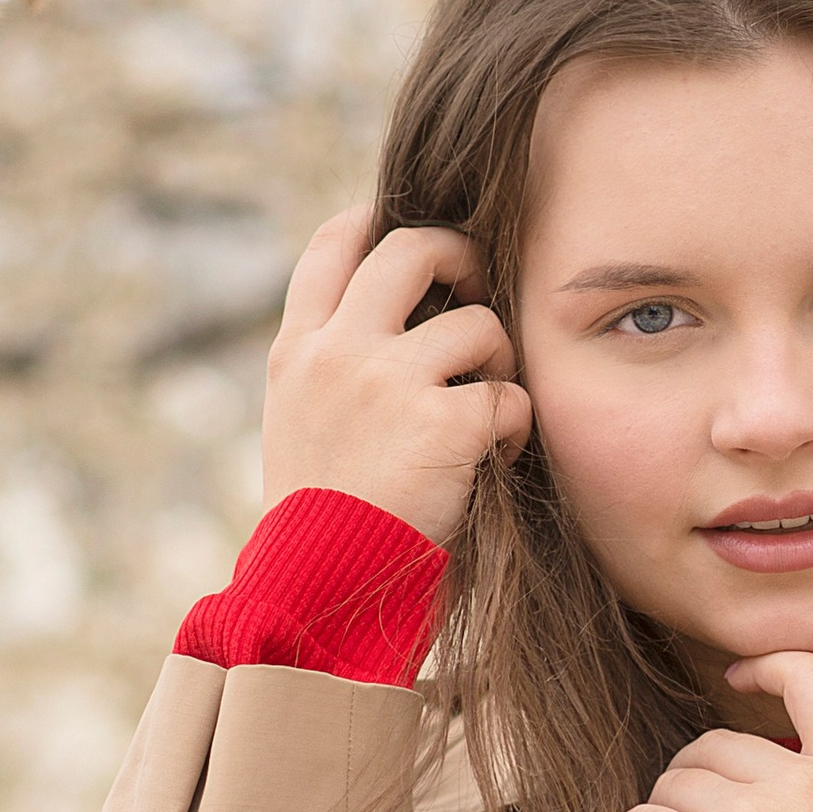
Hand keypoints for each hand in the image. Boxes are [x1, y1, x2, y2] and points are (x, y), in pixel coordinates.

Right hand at [260, 204, 532, 546]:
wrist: (320, 591)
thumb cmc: (321, 523)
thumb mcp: (299, 425)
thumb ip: (333, 367)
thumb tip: (397, 316)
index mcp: (297, 353)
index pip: (332, 246)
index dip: (376, 219)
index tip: (409, 229)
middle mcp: (337, 353)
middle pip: (412, 249)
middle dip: (461, 256)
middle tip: (480, 289)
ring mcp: (387, 382)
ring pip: (478, 324)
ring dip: (497, 363)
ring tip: (486, 412)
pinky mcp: (440, 423)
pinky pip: (509, 396)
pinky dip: (515, 427)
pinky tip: (496, 459)